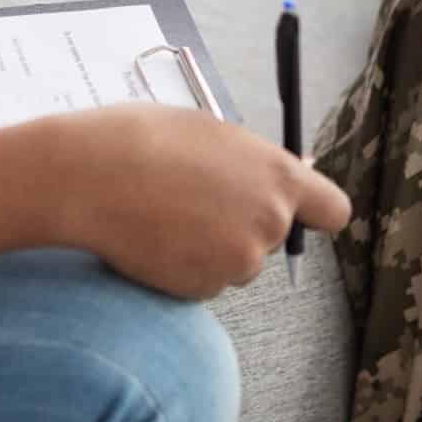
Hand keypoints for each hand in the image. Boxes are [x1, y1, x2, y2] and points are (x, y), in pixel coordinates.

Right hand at [50, 104, 350, 299]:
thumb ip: (255, 161)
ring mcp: (236, 262)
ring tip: (166, 211)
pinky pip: (204, 281)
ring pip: (236, 261)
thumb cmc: (146, 139)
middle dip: (245, 224)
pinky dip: (184, 266)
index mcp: (279, 178)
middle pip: (275, 236)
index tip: (295, 209)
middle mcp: (269, 224)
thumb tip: (293, 172)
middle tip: (197, 198)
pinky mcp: (202, 289)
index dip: (313, 212)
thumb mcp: (212, 132)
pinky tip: (154, 235)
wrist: (88, 176)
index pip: (334, 211)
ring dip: (211, 246)